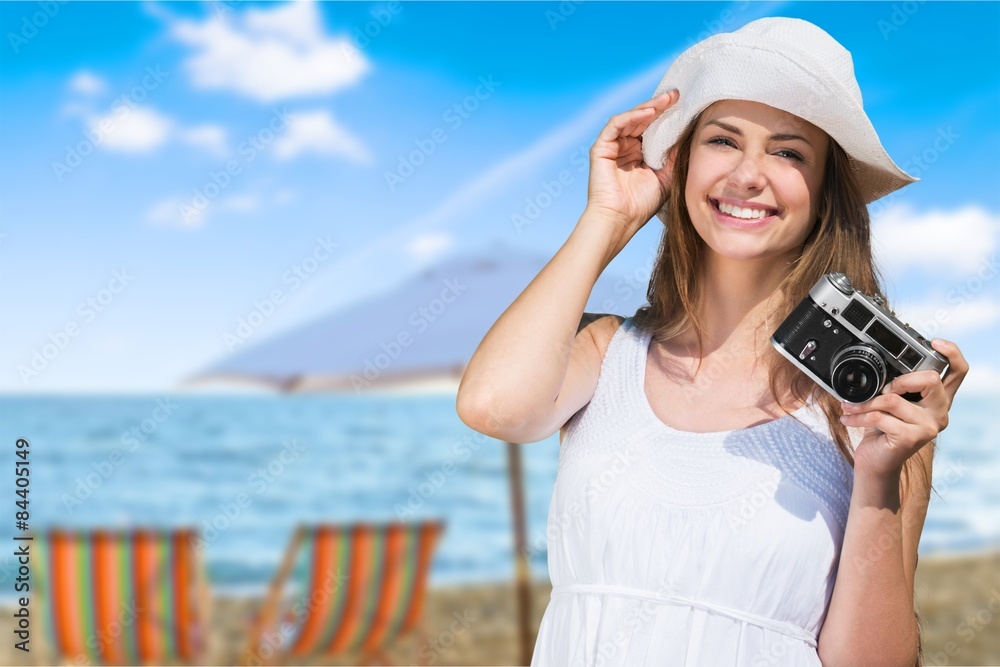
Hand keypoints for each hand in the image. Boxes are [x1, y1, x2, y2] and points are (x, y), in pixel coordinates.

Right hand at [583, 89, 678, 236]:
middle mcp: (625, 148)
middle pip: (642, 120)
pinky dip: (631, 117)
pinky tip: (648, 113)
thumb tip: (688, 133)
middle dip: (660, 106)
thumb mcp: (666, 176)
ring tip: (666, 101)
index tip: (685, 105)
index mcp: (639, 154)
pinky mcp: (601, 148)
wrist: (621, 220)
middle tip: (676, 95)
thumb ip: (674, 155)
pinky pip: (616, 125)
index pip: (653, 128)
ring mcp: (612, 147)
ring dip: (648, 108)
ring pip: (630, 119)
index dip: (667, 116)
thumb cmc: (642, 204)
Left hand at [840, 339, 968, 477]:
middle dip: (899, 380)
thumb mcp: (891, 403)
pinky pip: (879, 417)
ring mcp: (929, 426)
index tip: (935, 342)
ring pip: (893, 399)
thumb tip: (881, 364)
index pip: (958, 371)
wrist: (876, 462)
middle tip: (880, 389)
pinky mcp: (912, 438)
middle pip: (930, 379)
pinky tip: (848, 418)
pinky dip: (858, 415)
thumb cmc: (883, 429)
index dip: (952, 353)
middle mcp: (940, 411)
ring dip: (865, 402)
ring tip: (850, 405)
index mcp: (938, 399)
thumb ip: (896, 385)